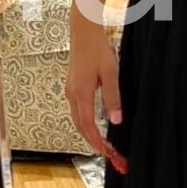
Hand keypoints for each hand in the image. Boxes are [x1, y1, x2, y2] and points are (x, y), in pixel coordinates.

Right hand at [66, 24, 128, 172]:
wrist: (83, 32)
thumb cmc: (98, 49)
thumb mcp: (111, 73)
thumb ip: (112, 98)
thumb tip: (115, 121)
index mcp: (81, 94)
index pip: (88, 126)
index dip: (98, 143)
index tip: (108, 154)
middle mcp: (72, 95)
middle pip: (81, 128)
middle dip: (95, 143)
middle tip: (111, 155)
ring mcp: (70, 92)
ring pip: (78, 121)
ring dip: (90, 135)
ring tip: (105, 146)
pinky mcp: (72, 88)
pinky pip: (78, 112)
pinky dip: (86, 124)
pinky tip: (96, 127)